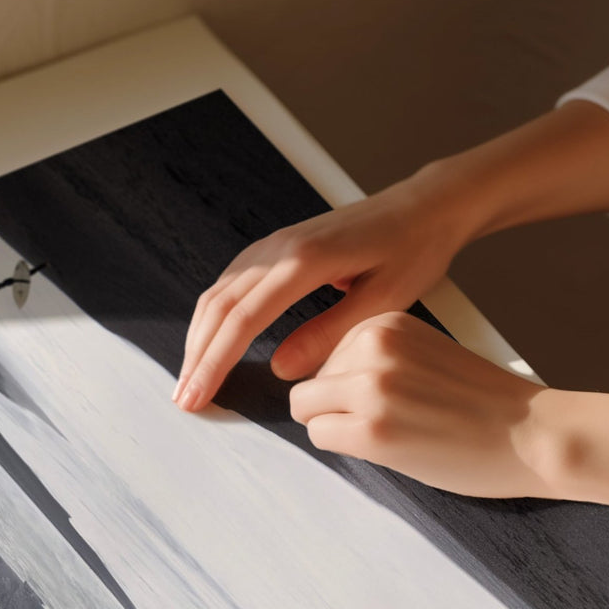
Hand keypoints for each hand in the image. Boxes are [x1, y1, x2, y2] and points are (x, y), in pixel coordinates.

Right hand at [174, 174, 471, 412]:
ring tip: (191, 378)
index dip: (216, 362)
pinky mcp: (280, 246)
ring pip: (220, 292)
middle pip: (220, 307)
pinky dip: (215, 315)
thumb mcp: (383, 301)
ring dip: (200, 337)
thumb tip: (281, 370)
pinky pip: (234, 282)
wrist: (423, 207)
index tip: (199, 396)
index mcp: (305, 261)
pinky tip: (211, 339)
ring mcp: (276, 243)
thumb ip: (330, 334)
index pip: (243, 319)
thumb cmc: (413, 251)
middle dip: (198, 357)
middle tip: (184, 400)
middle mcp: (280, 247)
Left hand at [288, 312, 559, 497]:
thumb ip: (379, 358)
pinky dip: (345, 447)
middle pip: (312, 381)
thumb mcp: (425, 355)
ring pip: (308, 409)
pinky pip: (321, 436)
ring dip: (339, 426)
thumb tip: (325, 383)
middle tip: (390, 422)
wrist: (533, 434)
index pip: (329, 352)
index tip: (389, 398)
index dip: (350, 385)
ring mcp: (370, 387)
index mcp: (388, 323)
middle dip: (338, 406)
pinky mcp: (372, 430)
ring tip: (391, 433)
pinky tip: (389, 447)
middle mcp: (374, 346)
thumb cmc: (488, 404)